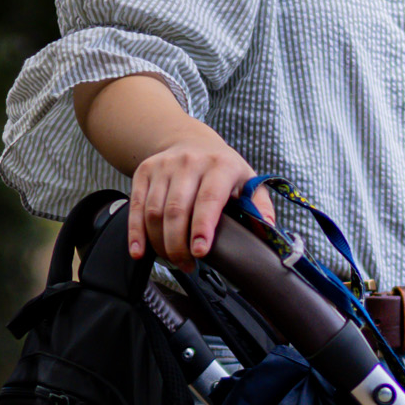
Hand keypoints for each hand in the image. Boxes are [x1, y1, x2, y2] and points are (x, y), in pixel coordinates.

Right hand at [126, 130, 273, 265]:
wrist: (189, 139)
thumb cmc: (221, 167)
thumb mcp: (247, 179)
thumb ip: (259, 205)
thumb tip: (269, 230)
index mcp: (220, 166)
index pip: (209, 199)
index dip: (202, 227)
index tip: (199, 251)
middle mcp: (189, 163)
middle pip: (176, 210)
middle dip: (178, 244)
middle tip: (186, 265)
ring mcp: (164, 167)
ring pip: (154, 211)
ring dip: (160, 243)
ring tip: (172, 260)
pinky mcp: (144, 172)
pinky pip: (135, 206)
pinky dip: (136, 233)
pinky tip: (140, 251)